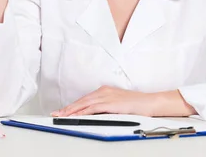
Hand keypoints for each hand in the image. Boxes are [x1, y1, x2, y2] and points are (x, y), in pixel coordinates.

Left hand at [51, 86, 196, 116]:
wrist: (150, 102)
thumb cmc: (137, 105)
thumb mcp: (118, 104)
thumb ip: (106, 107)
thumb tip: (94, 115)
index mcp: (105, 91)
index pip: (85, 99)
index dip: (73, 105)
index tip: (62, 110)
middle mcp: (104, 91)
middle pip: (82, 100)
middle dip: (68, 107)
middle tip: (55, 113)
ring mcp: (107, 96)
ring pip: (84, 104)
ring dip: (71, 110)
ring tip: (61, 115)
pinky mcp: (110, 103)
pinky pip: (93, 108)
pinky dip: (82, 111)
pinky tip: (75, 115)